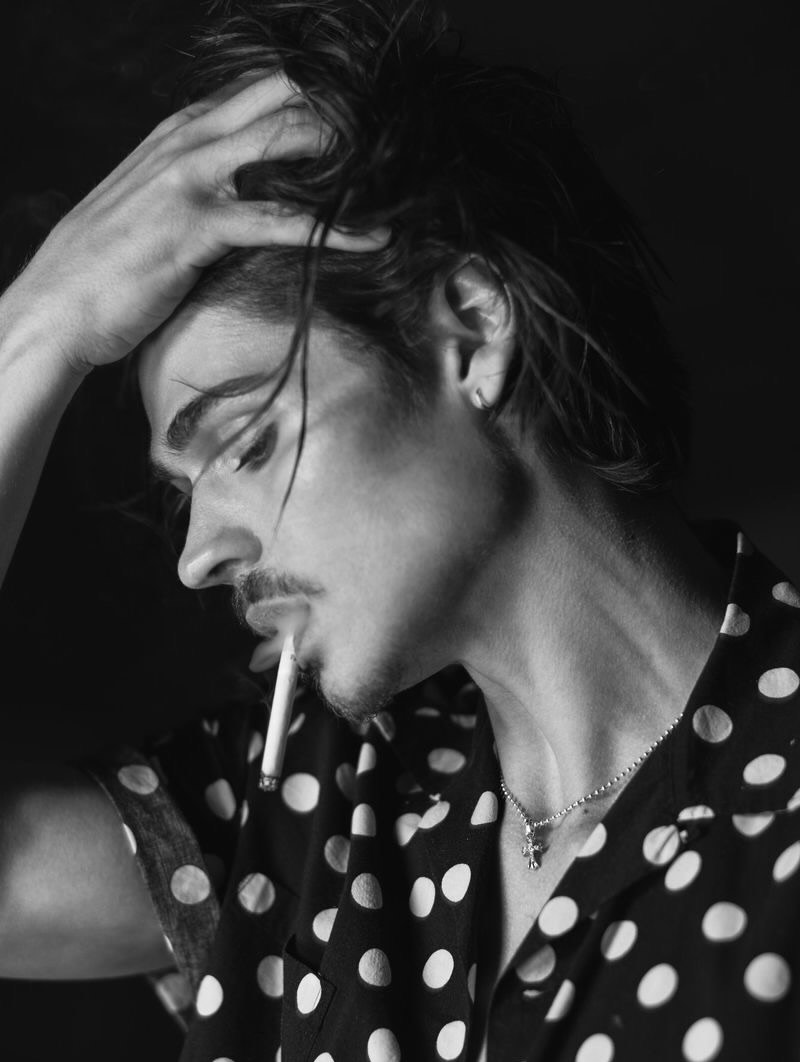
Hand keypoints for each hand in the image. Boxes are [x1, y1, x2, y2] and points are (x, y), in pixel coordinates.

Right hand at [6, 73, 385, 374]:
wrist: (57, 304)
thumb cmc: (109, 261)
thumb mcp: (155, 201)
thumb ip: (203, 180)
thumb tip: (252, 184)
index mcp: (183, 129)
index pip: (263, 88)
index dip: (320, 97)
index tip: (369, 118)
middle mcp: (190, 141)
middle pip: (284, 97)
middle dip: (345, 112)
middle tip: (398, 138)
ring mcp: (191, 180)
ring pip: (287, 142)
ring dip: (349, 156)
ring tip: (402, 173)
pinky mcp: (196, 228)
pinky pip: (281, 221)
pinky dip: (334, 229)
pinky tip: (374, 237)